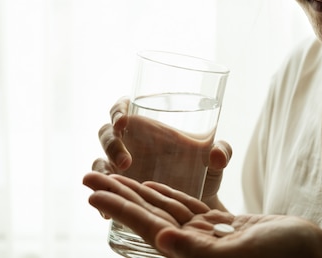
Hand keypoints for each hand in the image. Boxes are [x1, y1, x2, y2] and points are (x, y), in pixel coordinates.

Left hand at [83, 172, 321, 257]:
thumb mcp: (243, 253)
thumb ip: (200, 251)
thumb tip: (161, 241)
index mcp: (193, 256)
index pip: (146, 227)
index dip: (117, 207)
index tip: (91, 190)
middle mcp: (194, 248)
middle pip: (147, 216)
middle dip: (117, 194)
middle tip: (89, 175)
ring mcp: (207, 238)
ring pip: (164, 209)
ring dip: (137, 191)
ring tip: (113, 176)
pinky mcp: (222, 229)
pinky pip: (189, 209)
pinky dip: (169, 195)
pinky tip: (153, 187)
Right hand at [91, 97, 231, 208]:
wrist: (200, 200)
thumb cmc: (204, 169)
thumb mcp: (215, 158)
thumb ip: (222, 151)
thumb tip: (217, 155)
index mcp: (147, 125)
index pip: (122, 108)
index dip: (117, 110)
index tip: (123, 120)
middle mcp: (130, 143)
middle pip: (106, 134)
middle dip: (111, 145)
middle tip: (126, 162)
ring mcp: (120, 166)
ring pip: (100, 161)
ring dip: (103, 171)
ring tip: (118, 182)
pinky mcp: (120, 189)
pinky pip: (104, 190)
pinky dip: (103, 199)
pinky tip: (107, 213)